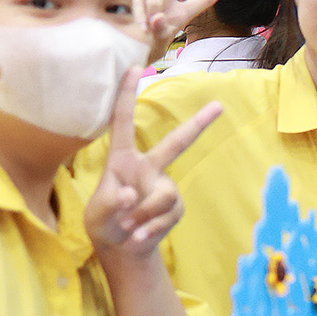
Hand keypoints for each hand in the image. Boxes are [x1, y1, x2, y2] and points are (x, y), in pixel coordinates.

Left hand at [85, 69, 221, 260]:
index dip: (125, 96)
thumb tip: (131, 195)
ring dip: (145, 215)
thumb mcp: (97, 216)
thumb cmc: (103, 223)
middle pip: (177, 143)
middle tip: (219, 106)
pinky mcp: (175, 207)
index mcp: (122, 159)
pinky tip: (139, 236)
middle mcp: (147, 168)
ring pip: (165, 195)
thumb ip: (110, 204)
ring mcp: (164, 187)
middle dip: (198, 125)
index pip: (122, 123)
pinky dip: (152, 228)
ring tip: (129, 228)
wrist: (122, 247)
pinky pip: (169, 214)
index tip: (133, 68)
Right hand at [132, 0, 233, 59]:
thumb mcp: (157, 44)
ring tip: (153, 23)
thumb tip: (158, 17)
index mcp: (181, 14)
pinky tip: (143, 26)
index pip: (201, 0)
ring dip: (156, 2)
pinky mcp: (134, 0)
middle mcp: (168, 2)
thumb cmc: (144, 50)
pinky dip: (141, 11)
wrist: (123, 54)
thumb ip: (161, 31)